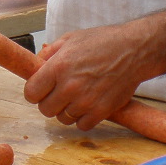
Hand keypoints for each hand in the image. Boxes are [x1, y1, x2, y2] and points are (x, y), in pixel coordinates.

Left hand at [24, 22, 158, 130]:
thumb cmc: (103, 42)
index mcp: (58, 67)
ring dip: (67, 110)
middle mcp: (70, 86)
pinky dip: (83, 118)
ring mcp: (86, 101)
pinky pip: (82, 125)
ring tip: (77, 96)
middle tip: (60, 92)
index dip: (35, 91)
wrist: (134, 50)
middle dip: (50, 101)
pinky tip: (88, 104)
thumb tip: (35, 66)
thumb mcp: (70, 39)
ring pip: (62, 119)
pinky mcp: (101, 111)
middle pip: (45, 109)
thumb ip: (49, 54)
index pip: (31, 93)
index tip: (41, 89)